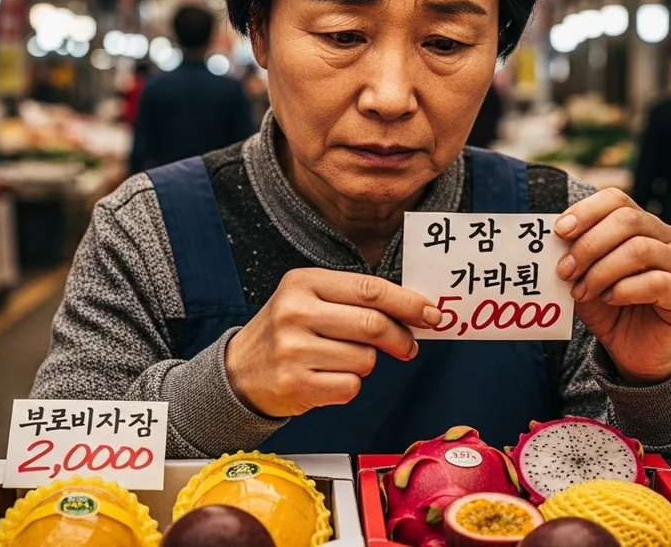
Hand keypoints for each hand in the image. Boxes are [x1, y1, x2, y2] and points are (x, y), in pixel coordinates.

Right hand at [225, 268, 441, 417]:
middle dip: (400, 338)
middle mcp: (295, 312)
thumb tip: (416, 313)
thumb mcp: (310, 300)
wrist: (239, 372)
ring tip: (340, 360)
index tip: (432, 314)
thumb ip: (356, 300)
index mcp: (303, 282)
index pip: (370, 289)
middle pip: (373, 324)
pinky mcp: (295, 384)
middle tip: (408, 346)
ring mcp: (293, 349)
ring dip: (366, 364)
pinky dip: (348, 386)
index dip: (408, 303)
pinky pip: (350, 387)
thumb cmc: (287, 332)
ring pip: (365, 359)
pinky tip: (327, 379)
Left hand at [555, 189, 670, 383]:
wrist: (634, 350)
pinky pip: (657, 282)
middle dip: (589, 244)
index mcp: (643, 224)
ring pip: (640, 249)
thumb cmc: (609, 307)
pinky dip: (626, 289)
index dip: (586, 211)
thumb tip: (554, 240)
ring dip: (602, 271)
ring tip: (583, 291)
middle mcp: (668, 237)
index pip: (617, 199)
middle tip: (565, 270)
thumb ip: (574, 256)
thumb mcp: (583, 277)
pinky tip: (610, 299)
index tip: (559, 232)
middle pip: (627, 220)